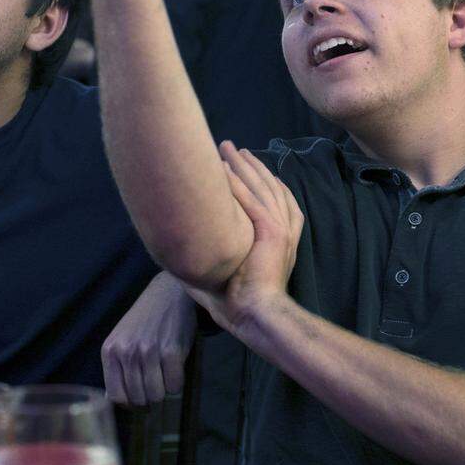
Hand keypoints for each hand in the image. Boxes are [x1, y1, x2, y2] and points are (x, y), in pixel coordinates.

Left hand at [102, 271, 195, 405]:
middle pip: (138, 398)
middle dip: (149, 399)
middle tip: (156, 386)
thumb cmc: (145, 320)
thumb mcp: (122, 339)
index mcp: (110, 351)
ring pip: (156, 395)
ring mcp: (148, 352)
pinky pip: (174, 385)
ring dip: (163, 392)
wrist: (168, 293)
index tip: (139, 399)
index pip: (116, 396)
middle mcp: (127, 352)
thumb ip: (117, 366)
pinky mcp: (171, 351)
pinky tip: (176, 369)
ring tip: (165, 377)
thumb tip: (114, 399)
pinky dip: (177, 383)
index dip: (130, 403)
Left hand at [186, 142, 303, 337]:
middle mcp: (284, 230)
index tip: (250, 166)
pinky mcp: (271, 233)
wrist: (255, 315)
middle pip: (270, 187)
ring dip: (244, 167)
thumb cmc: (239, 303)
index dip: (265, 181)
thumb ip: (212, 261)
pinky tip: (224, 170)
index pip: (278, 200)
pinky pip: (252, 202)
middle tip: (236, 149)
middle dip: (253, 166)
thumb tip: (179, 259)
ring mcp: (279, 230)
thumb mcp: (230, 273)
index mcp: (281, 240)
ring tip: (229, 149)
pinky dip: (238, 185)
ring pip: (262, 188)